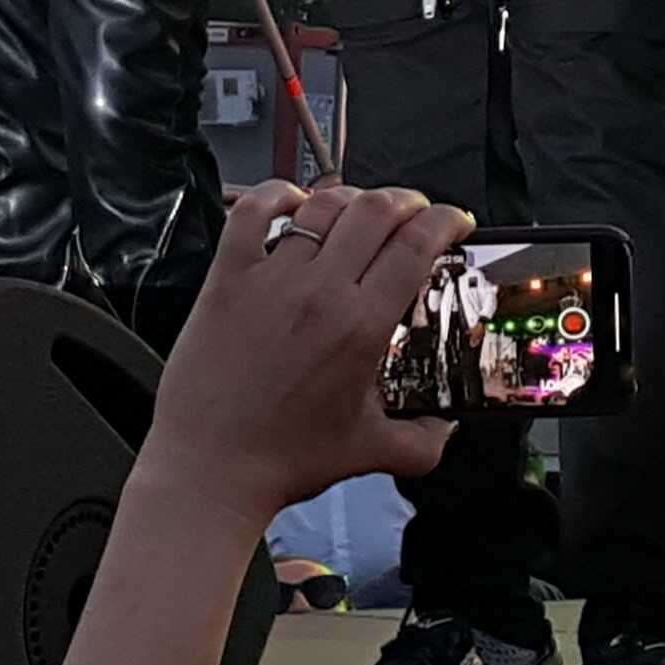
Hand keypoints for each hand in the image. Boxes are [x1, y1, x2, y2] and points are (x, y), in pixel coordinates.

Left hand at [135, 181, 464, 526]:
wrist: (210, 469)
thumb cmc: (283, 460)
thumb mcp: (370, 453)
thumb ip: (424, 441)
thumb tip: (447, 427)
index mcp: (361, 327)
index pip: (416, 245)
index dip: (445, 221)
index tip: (455, 222)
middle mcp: (319, 292)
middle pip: (376, 212)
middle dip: (407, 202)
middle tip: (416, 212)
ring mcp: (270, 280)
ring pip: (322, 206)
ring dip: (352, 196)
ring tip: (363, 207)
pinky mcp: (227, 279)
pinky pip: (251, 214)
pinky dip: (276, 195)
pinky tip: (293, 202)